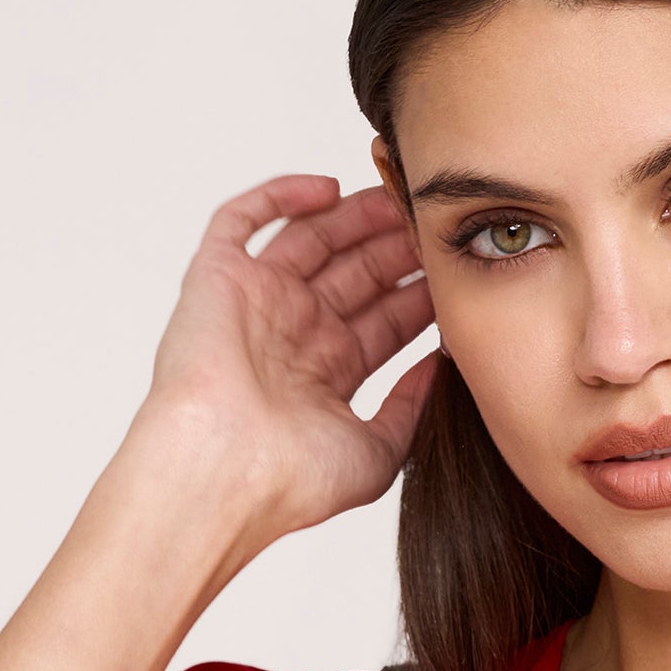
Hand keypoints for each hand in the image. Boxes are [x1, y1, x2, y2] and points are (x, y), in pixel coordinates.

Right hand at [140, 173, 438, 545]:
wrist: (226, 473)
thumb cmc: (292, 478)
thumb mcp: (379, 452)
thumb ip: (412, 407)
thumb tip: (440, 366)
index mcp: (328, 374)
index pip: (383, 318)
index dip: (419, 291)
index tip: (452, 270)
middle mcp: (294, 335)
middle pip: (354, 273)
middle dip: (395, 247)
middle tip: (431, 224)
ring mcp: (256, 304)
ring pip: (310, 238)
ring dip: (354, 217)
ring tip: (396, 197)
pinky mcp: (217, 279)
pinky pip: (243, 219)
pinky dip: (282, 197)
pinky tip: (327, 191)